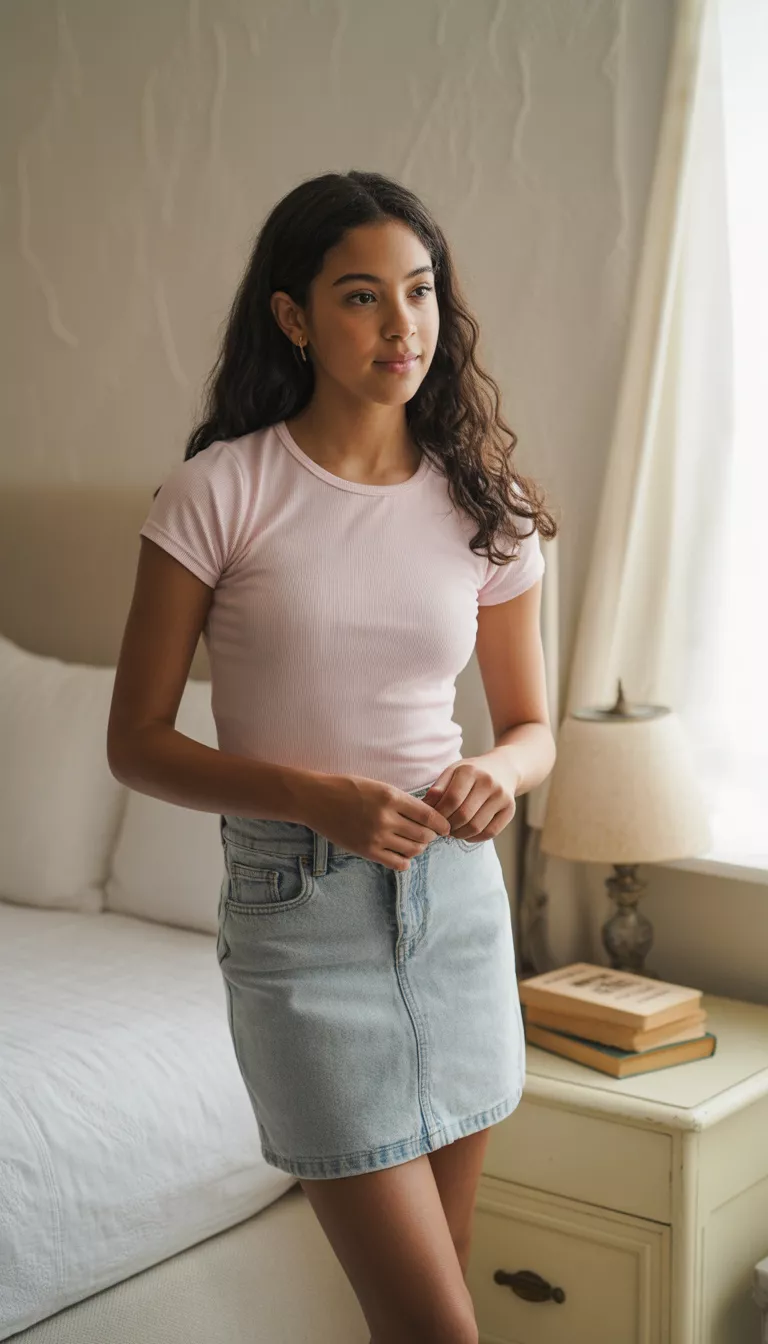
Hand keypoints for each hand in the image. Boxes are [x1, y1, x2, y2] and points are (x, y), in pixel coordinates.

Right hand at [300, 773, 451, 871]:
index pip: (428, 816)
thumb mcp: (379, 786)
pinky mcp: (367, 851)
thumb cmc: (348, 789)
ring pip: (413, 850)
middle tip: (428, 834)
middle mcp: (385, 818)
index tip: (444, 826)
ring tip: (414, 842)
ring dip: (418, 847)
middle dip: (431, 836)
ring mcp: (376, 837)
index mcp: (391, 797)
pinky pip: (397, 863)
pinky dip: (405, 860)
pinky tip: (401, 852)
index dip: (441, 824)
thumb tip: (428, 817)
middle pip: (424, 835)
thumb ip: (402, 801)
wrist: (317, 800)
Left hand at [422, 758, 517, 843]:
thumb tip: (425, 806)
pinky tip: (467, 833)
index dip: (439, 814)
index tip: (433, 820)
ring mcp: (502, 797)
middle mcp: (488, 783)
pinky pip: (490, 832)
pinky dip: (475, 838)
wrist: (504, 768)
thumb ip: (439, 788)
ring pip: (476, 827)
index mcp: (470, 771)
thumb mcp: (453, 772)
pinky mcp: (510, 809)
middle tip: (442, 828)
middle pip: (464, 815)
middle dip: (449, 826)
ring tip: (453, 830)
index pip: (451, 800)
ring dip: (460, 834)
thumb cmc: (472, 772)